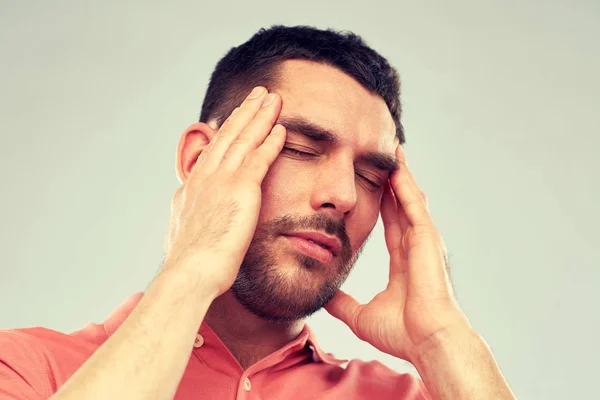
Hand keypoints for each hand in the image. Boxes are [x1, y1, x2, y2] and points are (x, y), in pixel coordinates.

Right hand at [162, 87, 285, 297]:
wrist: (189, 273)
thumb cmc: (189, 267)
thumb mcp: (183, 236)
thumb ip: (191, 221)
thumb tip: (189, 221)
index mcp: (190, 189)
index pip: (212, 152)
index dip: (226, 131)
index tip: (235, 118)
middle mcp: (203, 178)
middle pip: (227, 136)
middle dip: (244, 113)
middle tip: (257, 94)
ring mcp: (220, 181)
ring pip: (243, 140)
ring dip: (259, 116)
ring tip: (272, 98)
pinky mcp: (240, 189)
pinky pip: (259, 158)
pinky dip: (270, 141)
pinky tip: (281, 127)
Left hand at [324, 145, 471, 363]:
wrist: (426, 340)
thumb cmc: (402, 333)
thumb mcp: (360, 315)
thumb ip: (342, 304)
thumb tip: (323, 298)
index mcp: (403, 259)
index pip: (390, 222)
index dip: (383, 202)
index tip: (373, 184)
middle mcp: (415, 245)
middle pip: (400, 204)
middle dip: (392, 180)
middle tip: (382, 156)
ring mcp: (423, 240)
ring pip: (409, 198)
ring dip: (400, 175)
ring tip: (391, 151)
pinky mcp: (427, 238)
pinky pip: (413, 204)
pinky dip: (405, 184)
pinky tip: (397, 165)